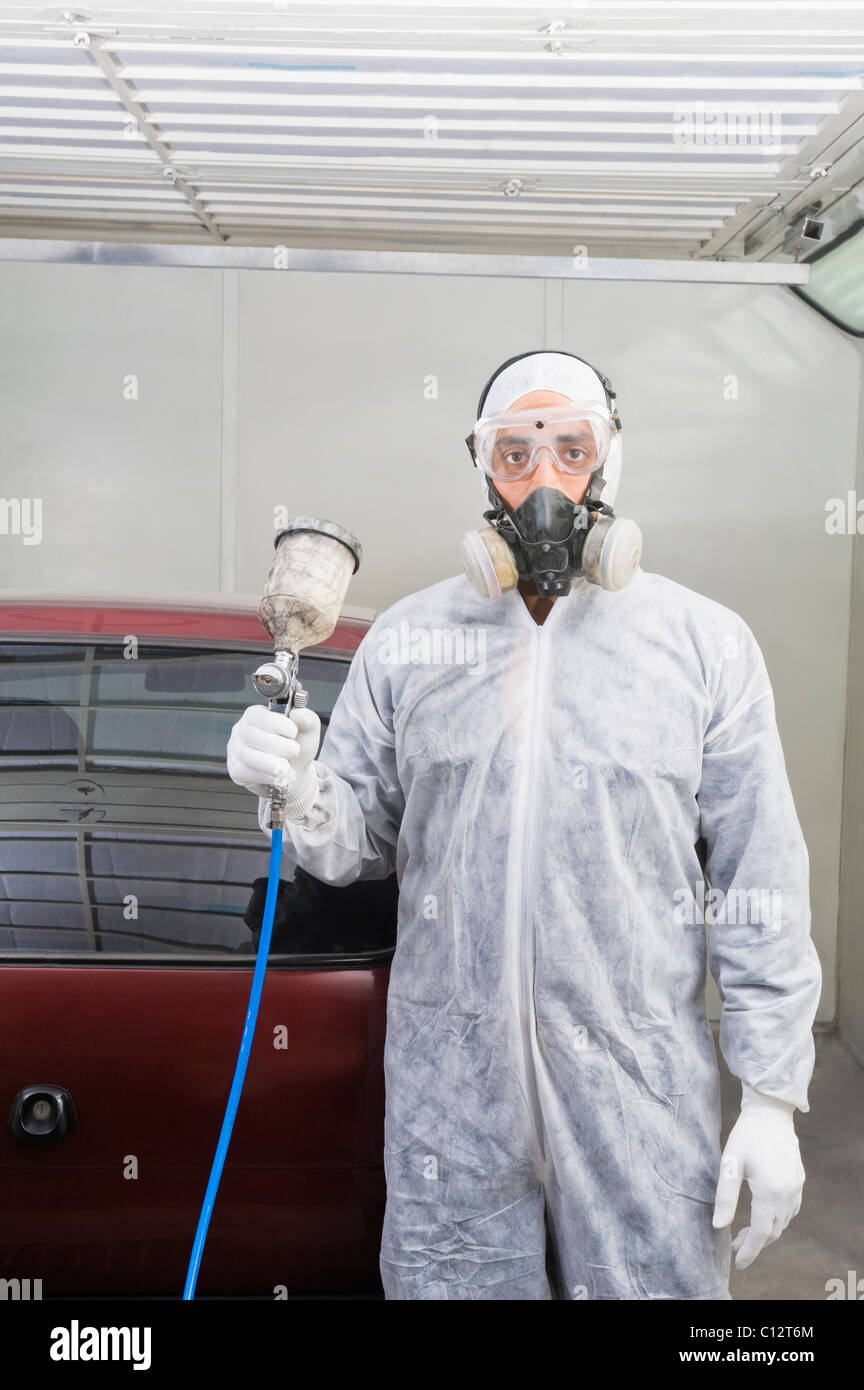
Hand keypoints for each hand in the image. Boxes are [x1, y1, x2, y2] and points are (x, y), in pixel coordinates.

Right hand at [227, 703, 320, 816]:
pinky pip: (247, 773)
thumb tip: (298, 715)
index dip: (277, 724)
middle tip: (294, 751)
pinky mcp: (236, 770)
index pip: (258, 715)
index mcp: (256, 715)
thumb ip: (306, 719)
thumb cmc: (297, 745)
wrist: (296, 770)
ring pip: (248, 756)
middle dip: (278, 746)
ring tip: (288, 767)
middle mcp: (241, 730)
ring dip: (273, 764)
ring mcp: (236, 751)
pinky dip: (267, 776)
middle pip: (250, 736)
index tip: (293, 732)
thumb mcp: (307, 729)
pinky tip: (278, 775)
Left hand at [712, 1083, 804, 1270]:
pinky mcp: (798, 1179)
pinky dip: (777, 1218)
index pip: (762, 1232)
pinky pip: (791, 1209)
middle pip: (774, 1230)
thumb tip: (718, 1226)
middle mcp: (788, 1192)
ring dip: (766, 1231)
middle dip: (755, 1243)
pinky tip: (762, 1215)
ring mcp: (796, 1186)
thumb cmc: (746, 1136)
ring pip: (784, 1221)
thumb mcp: (730, 1165)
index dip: (751, 1250)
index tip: (739, 1263)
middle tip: (734, 1245)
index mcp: (770, 1191)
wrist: (770, 1112)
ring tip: (744, 1232)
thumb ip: (725, 1197)